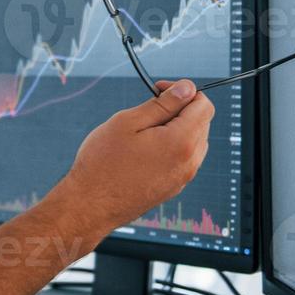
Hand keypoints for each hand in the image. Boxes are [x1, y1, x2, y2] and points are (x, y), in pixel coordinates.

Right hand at [48, 79, 214, 237]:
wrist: (91, 205)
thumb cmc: (103, 163)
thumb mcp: (128, 122)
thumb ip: (162, 104)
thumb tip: (187, 88)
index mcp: (181, 142)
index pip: (204, 105)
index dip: (183, 91)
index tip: (159, 91)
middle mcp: (189, 162)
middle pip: (202, 122)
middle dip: (180, 109)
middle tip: (147, 110)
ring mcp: (183, 178)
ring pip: (194, 141)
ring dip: (176, 128)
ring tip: (144, 132)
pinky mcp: (174, 187)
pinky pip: (184, 158)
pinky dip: (171, 147)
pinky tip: (144, 150)